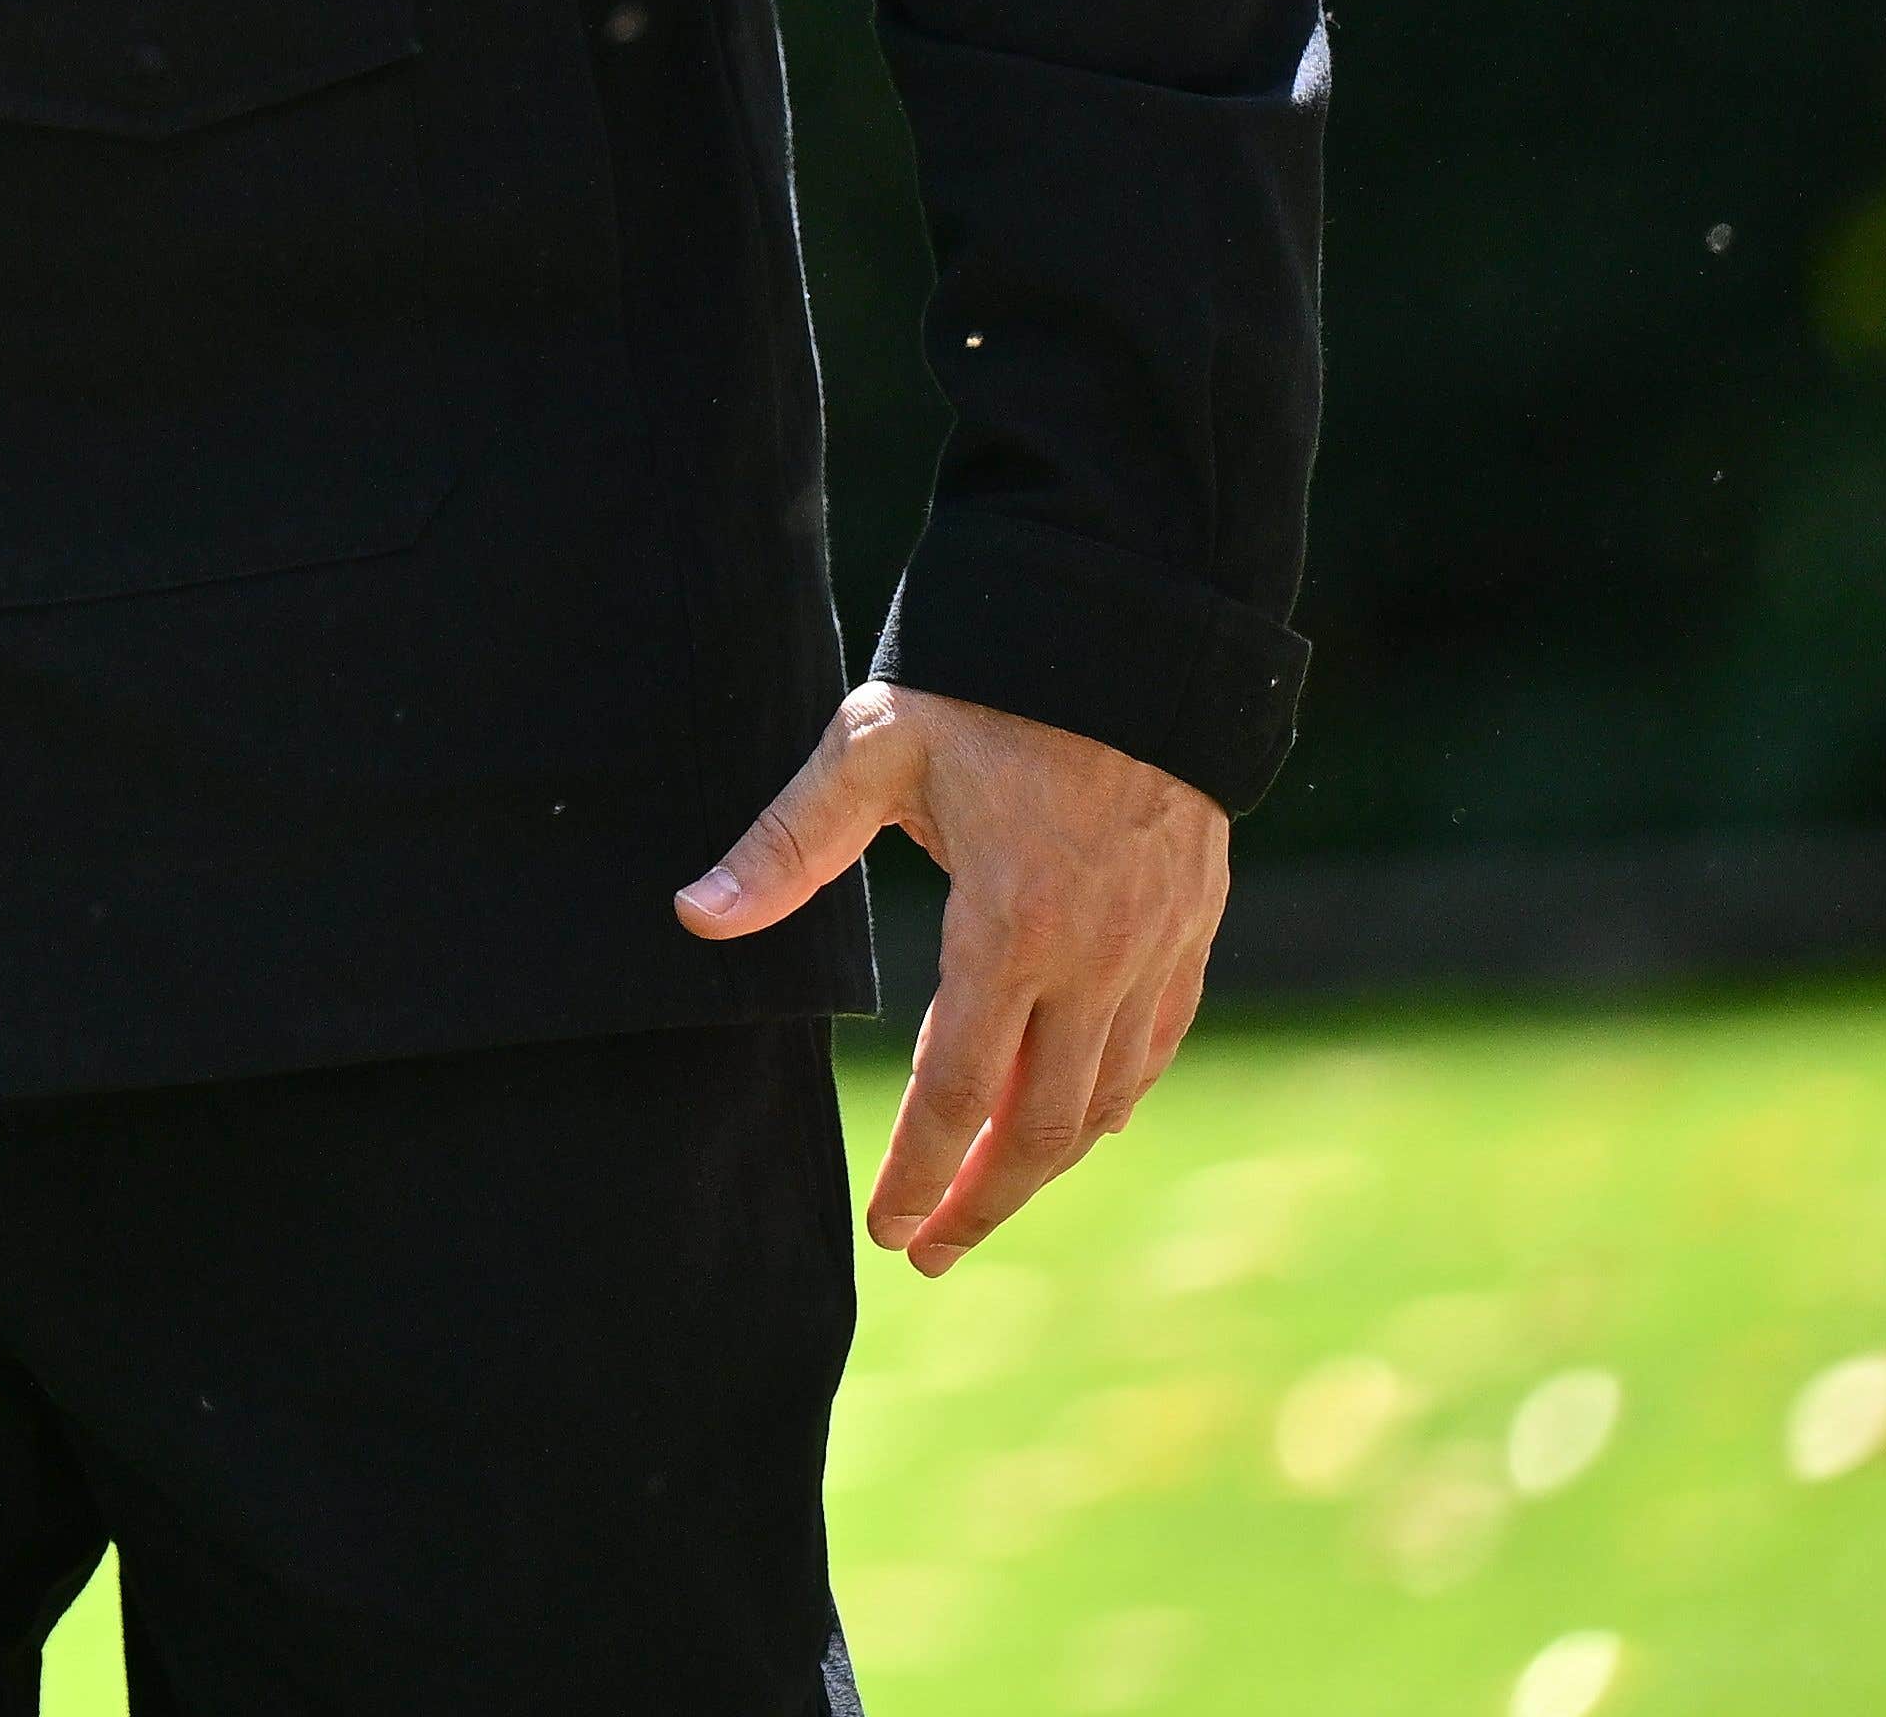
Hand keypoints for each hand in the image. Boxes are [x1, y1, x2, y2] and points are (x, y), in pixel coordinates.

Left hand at [674, 677, 1228, 1273]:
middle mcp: (1096, 958)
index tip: (886, 1230)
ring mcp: (1154, 950)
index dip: (920, 1171)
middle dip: (983, 1202)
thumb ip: (786, 845)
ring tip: (985, 1206)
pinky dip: (1111, 1101)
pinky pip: (1154, 1046)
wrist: (1128, 631)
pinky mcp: (1190, 929)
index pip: (960, 1090)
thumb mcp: (870, 749)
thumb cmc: (986, 686)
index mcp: (1012, 926)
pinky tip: (1078, 1125)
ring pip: (1106, 1098)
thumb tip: (695, 917)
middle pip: (1043, 1127)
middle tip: (930, 1255)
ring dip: (1045, 1165)